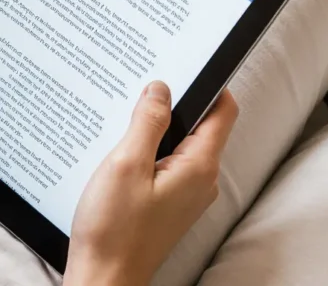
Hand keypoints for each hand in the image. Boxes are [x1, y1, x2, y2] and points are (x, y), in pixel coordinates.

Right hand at [64, 82, 238, 285]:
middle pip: (199, 124)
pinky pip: (164, 164)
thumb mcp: (126, 163)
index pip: (223, 111)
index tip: (186, 62)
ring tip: (122, 118)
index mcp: (198, 166)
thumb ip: (147, 122)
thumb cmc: (114, 230)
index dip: (209, 83)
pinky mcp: (166, 203)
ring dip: (154, 128)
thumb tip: (160, 90)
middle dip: (172, 103)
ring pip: (178, 144)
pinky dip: (146, 150)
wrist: (104, 277)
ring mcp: (184, 193)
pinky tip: (119, 151)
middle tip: (139, 86)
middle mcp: (199, 180)